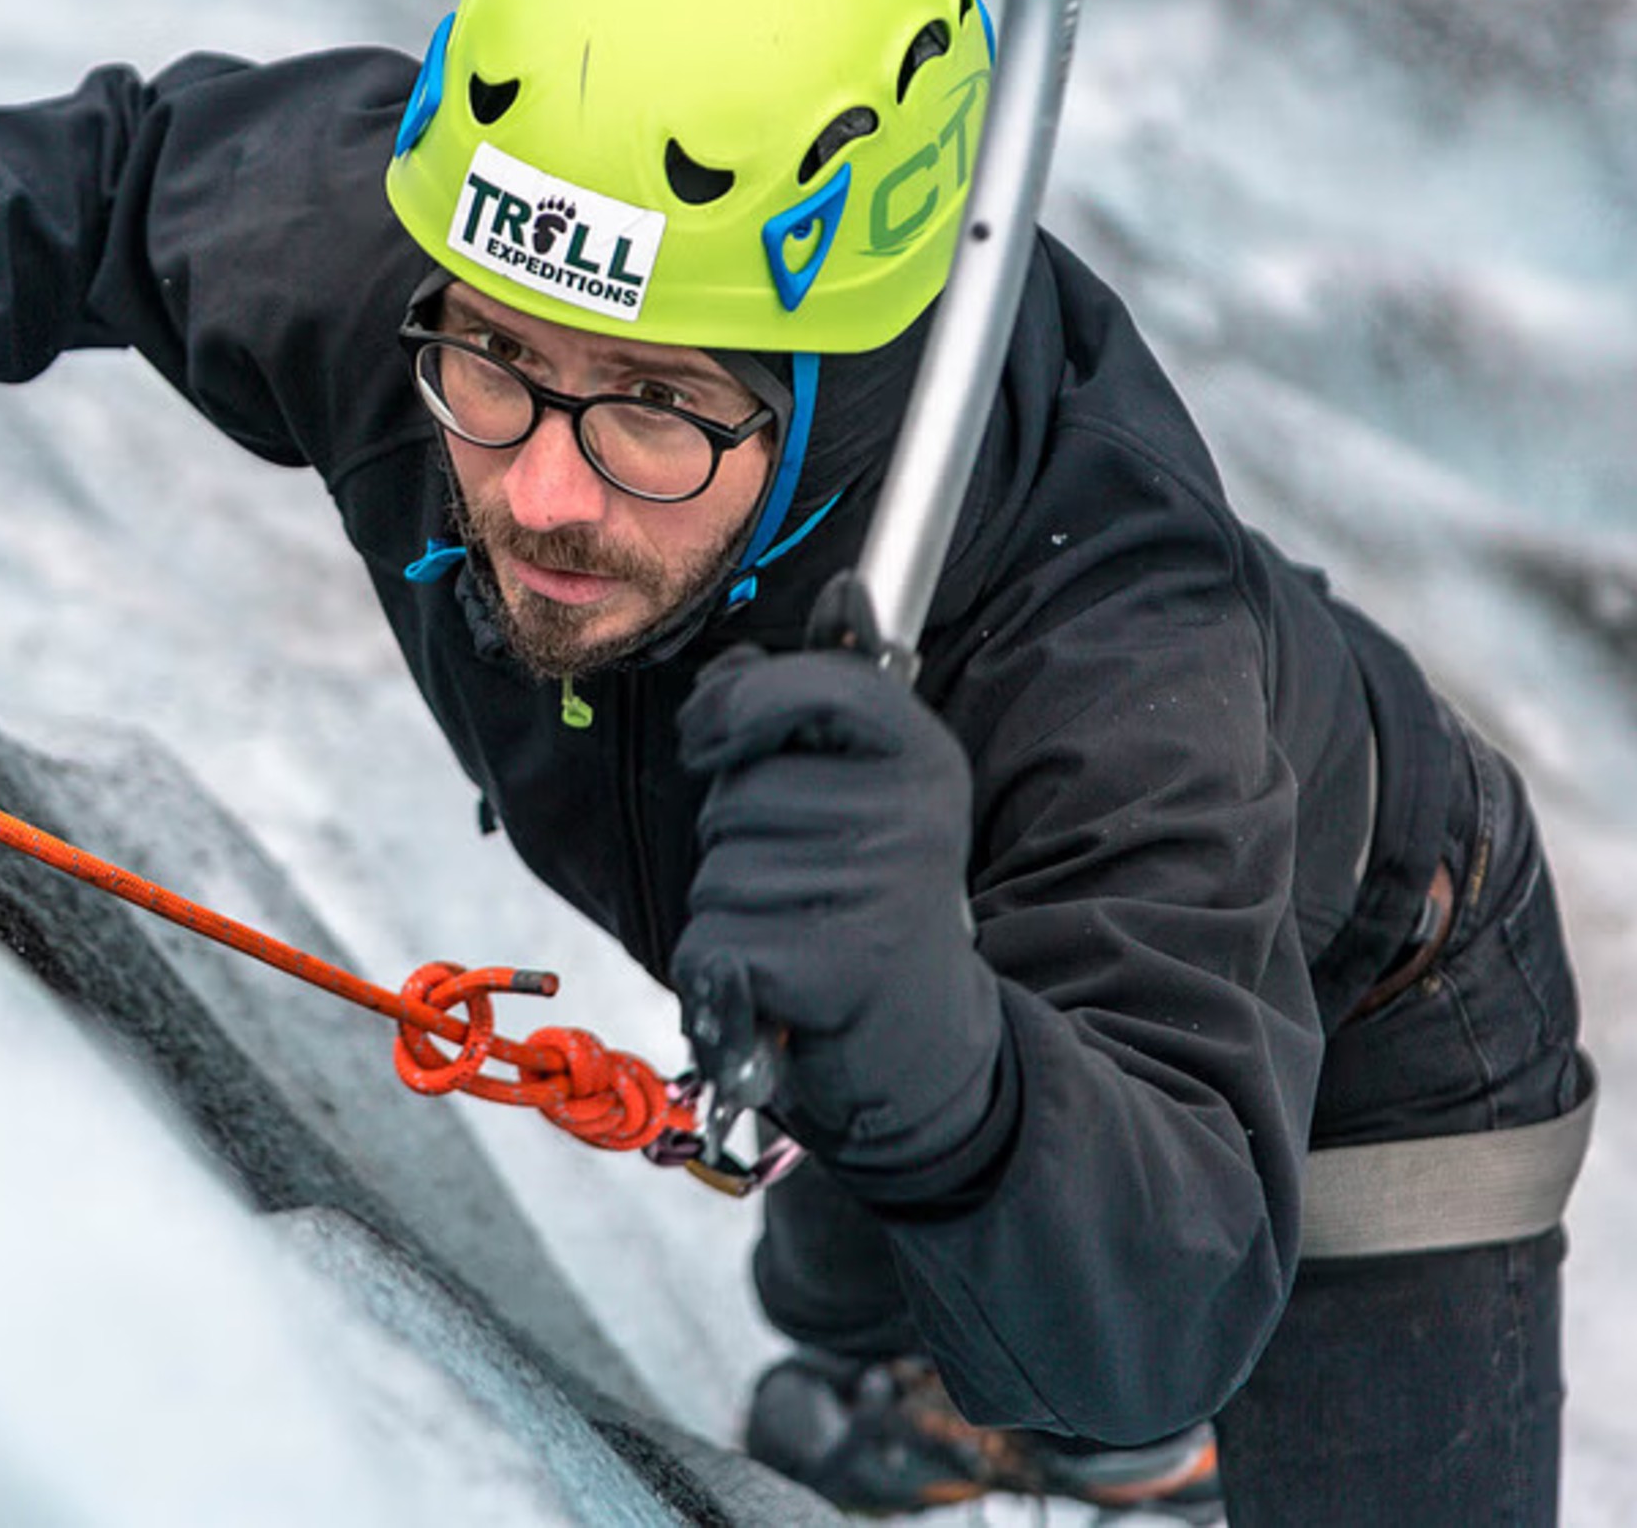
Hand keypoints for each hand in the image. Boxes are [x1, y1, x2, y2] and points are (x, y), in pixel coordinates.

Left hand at [674, 645, 1005, 1193]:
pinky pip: (714, 945)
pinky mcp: (842, 964)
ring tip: (800, 936)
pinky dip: (721, 978)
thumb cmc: (867, 905)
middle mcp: (910, 812)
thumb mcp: (862, 789)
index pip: (806, 687)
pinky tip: (778, 988)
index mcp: (919, 754)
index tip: (712, 741)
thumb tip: (845, 589)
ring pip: (717, 873)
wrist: (924, 1048)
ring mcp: (879, 887)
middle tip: (802, 886)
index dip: (733, 708)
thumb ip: (821, 699)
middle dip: (734, 842)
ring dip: (730, 913)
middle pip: (736, 794)